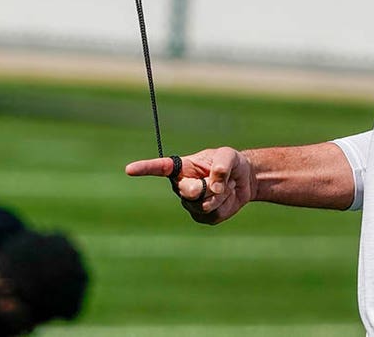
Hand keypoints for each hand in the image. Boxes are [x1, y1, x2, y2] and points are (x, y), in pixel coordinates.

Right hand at [125, 148, 254, 224]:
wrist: (244, 181)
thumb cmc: (232, 163)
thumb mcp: (230, 155)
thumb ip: (222, 165)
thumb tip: (214, 185)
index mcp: (182, 168)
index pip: (161, 168)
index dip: (145, 168)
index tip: (130, 169)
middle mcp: (182, 186)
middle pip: (188, 191)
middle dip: (206, 187)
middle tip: (219, 181)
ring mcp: (191, 203)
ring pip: (203, 204)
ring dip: (220, 195)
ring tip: (225, 186)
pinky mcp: (202, 217)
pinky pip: (214, 214)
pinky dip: (226, 204)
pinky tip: (226, 197)